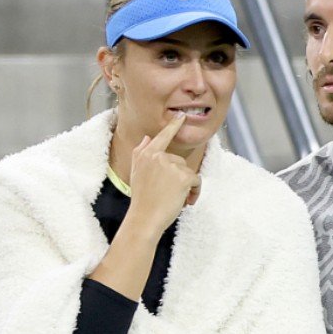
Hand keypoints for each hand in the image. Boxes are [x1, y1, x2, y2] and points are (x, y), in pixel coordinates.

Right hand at [126, 114, 200, 234]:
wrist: (144, 217)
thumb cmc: (142, 198)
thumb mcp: (136, 173)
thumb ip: (141, 154)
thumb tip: (146, 138)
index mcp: (146, 154)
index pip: (162, 136)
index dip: (173, 126)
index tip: (182, 116)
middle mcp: (157, 156)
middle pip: (180, 162)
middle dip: (180, 178)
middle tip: (170, 194)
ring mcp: (170, 165)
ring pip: (189, 172)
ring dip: (188, 187)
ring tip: (176, 199)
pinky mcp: (183, 176)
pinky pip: (196, 181)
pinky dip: (195, 192)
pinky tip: (186, 201)